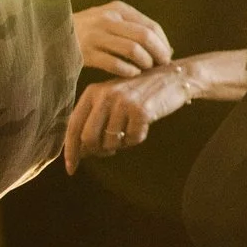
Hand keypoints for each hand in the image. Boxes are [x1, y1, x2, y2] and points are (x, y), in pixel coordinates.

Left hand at [64, 66, 191, 170]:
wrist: (175, 77)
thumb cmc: (142, 92)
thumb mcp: (113, 98)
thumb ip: (94, 119)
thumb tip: (80, 152)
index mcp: (93, 92)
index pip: (73, 126)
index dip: (70, 150)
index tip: (71, 168)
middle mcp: (105, 95)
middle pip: (89, 138)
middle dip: (98, 150)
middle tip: (110, 151)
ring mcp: (123, 102)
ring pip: (111, 142)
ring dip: (121, 144)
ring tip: (130, 131)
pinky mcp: (141, 110)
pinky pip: (132, 139)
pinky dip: (137, 139)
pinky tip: (144, 127)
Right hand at [75, 1, 173, 76]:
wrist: (52, 35)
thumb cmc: (89, 30)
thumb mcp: (110, 20)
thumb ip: (134, 28)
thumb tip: (165, 47)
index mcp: (118, 9)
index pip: (151, 26)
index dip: (163, 42)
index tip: (168, 55)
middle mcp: (108, 19)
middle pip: (145, 36)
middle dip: (159, 53)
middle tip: (163, 65)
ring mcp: (95, 36)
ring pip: (132, 49)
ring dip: (145, 62)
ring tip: (147, 69)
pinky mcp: (85, 53)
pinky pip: (114, 63)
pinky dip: (128, 70)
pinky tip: (132, 74)